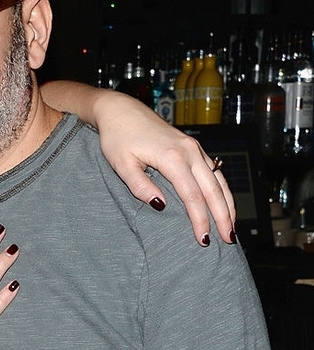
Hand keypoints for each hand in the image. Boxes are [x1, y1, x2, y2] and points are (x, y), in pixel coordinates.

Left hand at [93, 92, 235, 245]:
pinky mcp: (192, 147)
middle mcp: (189, 151)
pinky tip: (224, 203)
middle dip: (223, 216)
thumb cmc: (118, 136)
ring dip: (227, 204)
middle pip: (213, 190)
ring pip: (219, 180)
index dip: (200, 219)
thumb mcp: (121, 164)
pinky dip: (222, 190)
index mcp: (172, 157)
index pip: (192, 196)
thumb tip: (160, 205)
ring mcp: (193, 148)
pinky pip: (214, 172)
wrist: (121, 110)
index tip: (203, 238)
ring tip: (231, 226)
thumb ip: (140, 186)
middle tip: (228, 239)